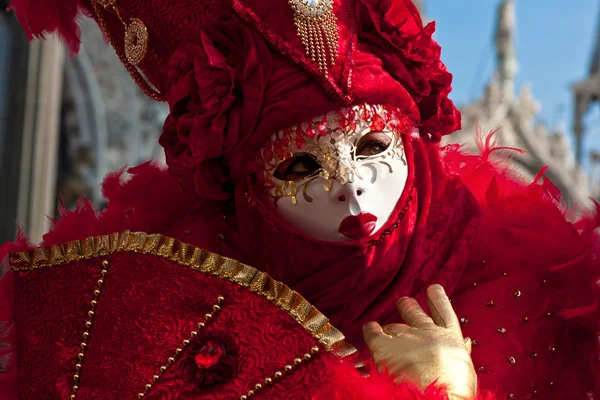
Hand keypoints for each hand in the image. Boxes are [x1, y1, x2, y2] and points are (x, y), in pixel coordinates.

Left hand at [363, 284, 476, 399]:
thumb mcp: (466, 370)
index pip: (444, 312)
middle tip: (403, 303)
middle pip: (413, 312)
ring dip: (389, 327)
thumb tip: (465, 341)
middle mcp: (426, 332)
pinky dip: (370, 330)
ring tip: (383, 326)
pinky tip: (369, 329)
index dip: (437, 299)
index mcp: (450, 339)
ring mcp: (405, 337)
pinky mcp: (384, 346)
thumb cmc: (455, 391)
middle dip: (407, 307)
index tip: (433, 289)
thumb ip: (461, 352)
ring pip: (393, 324)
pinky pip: (373, 332)